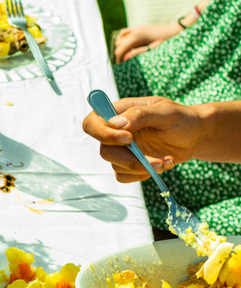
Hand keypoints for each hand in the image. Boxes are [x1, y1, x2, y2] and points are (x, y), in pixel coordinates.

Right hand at [82, 96, 201, 182]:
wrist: (194, 135)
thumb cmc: (180, 118)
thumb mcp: (165, 111)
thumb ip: (140, 115)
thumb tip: (115, 124)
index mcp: (118, 113)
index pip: (92, 124)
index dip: (103, 134)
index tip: (128, 138)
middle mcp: (115, 132)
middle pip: (104, 150)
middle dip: (129, 159)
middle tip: (154, 161)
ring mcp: (121, 150)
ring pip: (116, 165)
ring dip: (142, 167)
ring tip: (167, 161)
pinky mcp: (129, 164)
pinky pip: (124, 176)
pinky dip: (144, 174)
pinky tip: (162, 165)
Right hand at [113, 23, 181, 62]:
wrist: (177, 30)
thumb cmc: (167, 42)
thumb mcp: (153, 50)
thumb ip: (138, 54)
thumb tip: (125, 59)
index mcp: (137, 36)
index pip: (120, 49)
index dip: (119, 59)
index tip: (120, 66)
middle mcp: (135, 30)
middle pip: (118, 43)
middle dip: (119, 53)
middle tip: (123, 62)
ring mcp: (137, 27)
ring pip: (120, 37)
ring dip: (121, 46)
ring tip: (127, 54)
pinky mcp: (140, 27)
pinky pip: (126, 33)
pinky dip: (124, 40)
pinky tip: (130, 46)